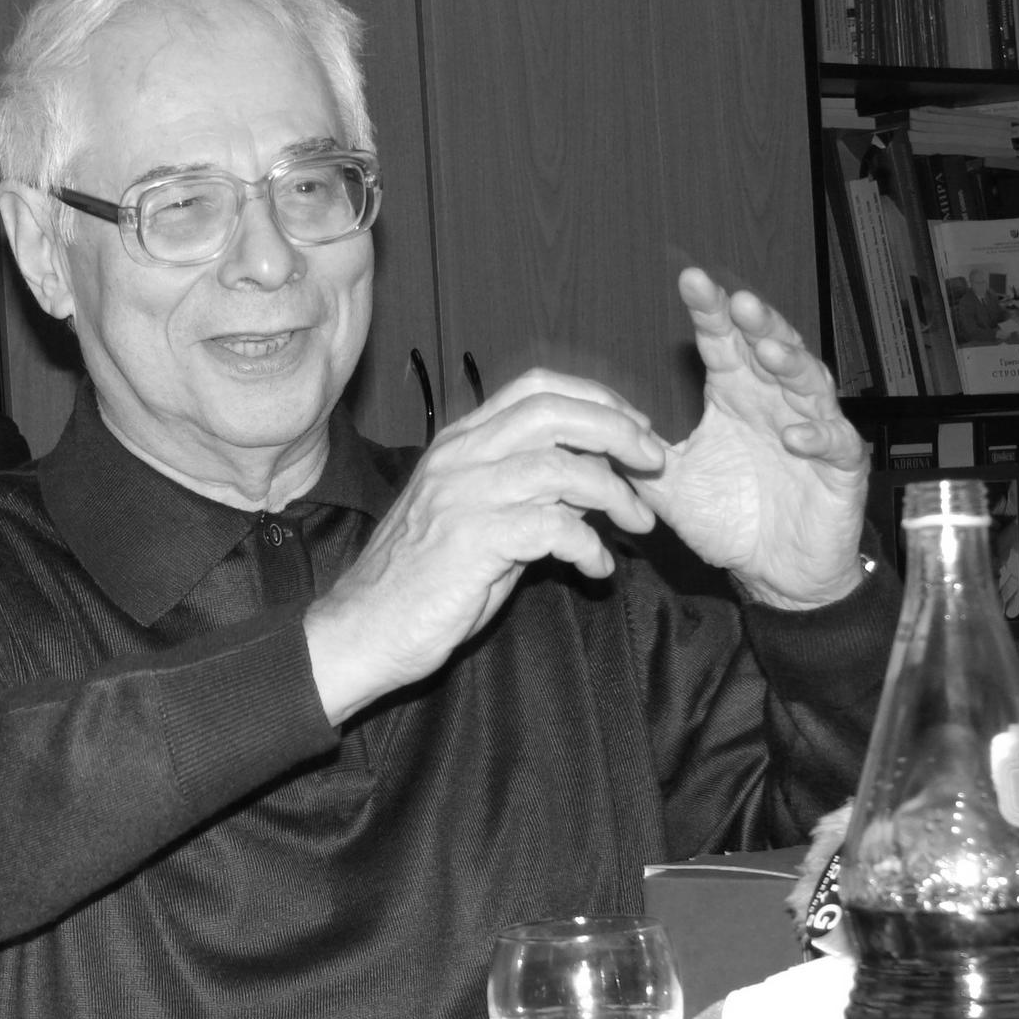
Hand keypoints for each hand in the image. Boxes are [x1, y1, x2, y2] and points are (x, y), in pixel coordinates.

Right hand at [305, 370, 664, 722]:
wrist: (364, 629)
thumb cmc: (422, 578)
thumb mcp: (474, 515)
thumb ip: (523, 490)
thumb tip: (589, 481)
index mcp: (460, 442)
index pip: (537, 388)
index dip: (596, 400)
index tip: (635, 427)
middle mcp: (460, 457)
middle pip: (555, 412)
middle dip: (618, 431)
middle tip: (654, 463)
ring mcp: (463, 496)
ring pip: (561, 466)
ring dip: (614, 493)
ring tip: (638, 523)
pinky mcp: (471, 541)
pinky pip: (553, 527)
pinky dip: (589, 546)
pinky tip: (598, 568)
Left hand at [631, 269, 868, 609]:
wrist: (774, 574)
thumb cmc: (729, 522)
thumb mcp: (669, 489)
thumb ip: (638, 456)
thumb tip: (593, 427)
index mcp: (735, 397)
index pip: (723, 344)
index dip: (710, 314)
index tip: (690, 282)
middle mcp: (775, 403)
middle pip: (771, 348)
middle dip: (756, 323)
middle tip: (737, 300)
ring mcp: (813, 430)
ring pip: (809, 383)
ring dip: (790, 365)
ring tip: (769, 350)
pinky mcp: (840, 466)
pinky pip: (835, 442)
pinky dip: (817, 435)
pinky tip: (795, 433)